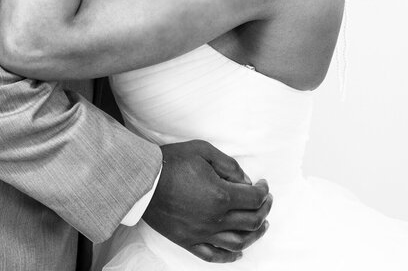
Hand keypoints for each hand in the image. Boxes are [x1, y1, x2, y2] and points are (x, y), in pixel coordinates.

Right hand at [143, 141, 271, 262]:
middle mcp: (214, 219)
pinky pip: (213, 256)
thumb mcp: (203, 151)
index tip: (263, 185)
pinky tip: (238, 253)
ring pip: (238, 242)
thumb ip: (229, 166)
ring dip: (255, 235)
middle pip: (251, 221)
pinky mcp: (188, 241)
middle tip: (266, 201)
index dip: (264, 191)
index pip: (254, 199)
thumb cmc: (170, 162)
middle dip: (264, 210)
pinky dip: (229, 257)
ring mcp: (201, 233)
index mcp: (220, 195)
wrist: (141, 180)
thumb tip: (246, 181)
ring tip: (261, 226)